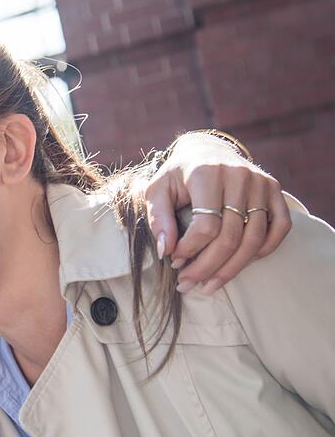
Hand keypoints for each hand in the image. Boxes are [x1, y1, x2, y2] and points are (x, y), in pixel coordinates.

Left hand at [143, 131, 291, 293]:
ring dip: (232, 269)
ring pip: (254, 238)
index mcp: (206, 173)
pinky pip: (280, 227)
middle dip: (207, 267)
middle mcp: (239, 176)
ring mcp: (261, 183)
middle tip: (187, 284)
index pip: (206, 225)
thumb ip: (157, 218)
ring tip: (208, 285)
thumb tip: (165, 250)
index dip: (189, 250)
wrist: (206, 151)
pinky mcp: (275, 190)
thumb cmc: (178, 176)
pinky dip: (264, 250)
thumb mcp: (157, 191)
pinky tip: (240, 264)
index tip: (173, 262)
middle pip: (230, 237)